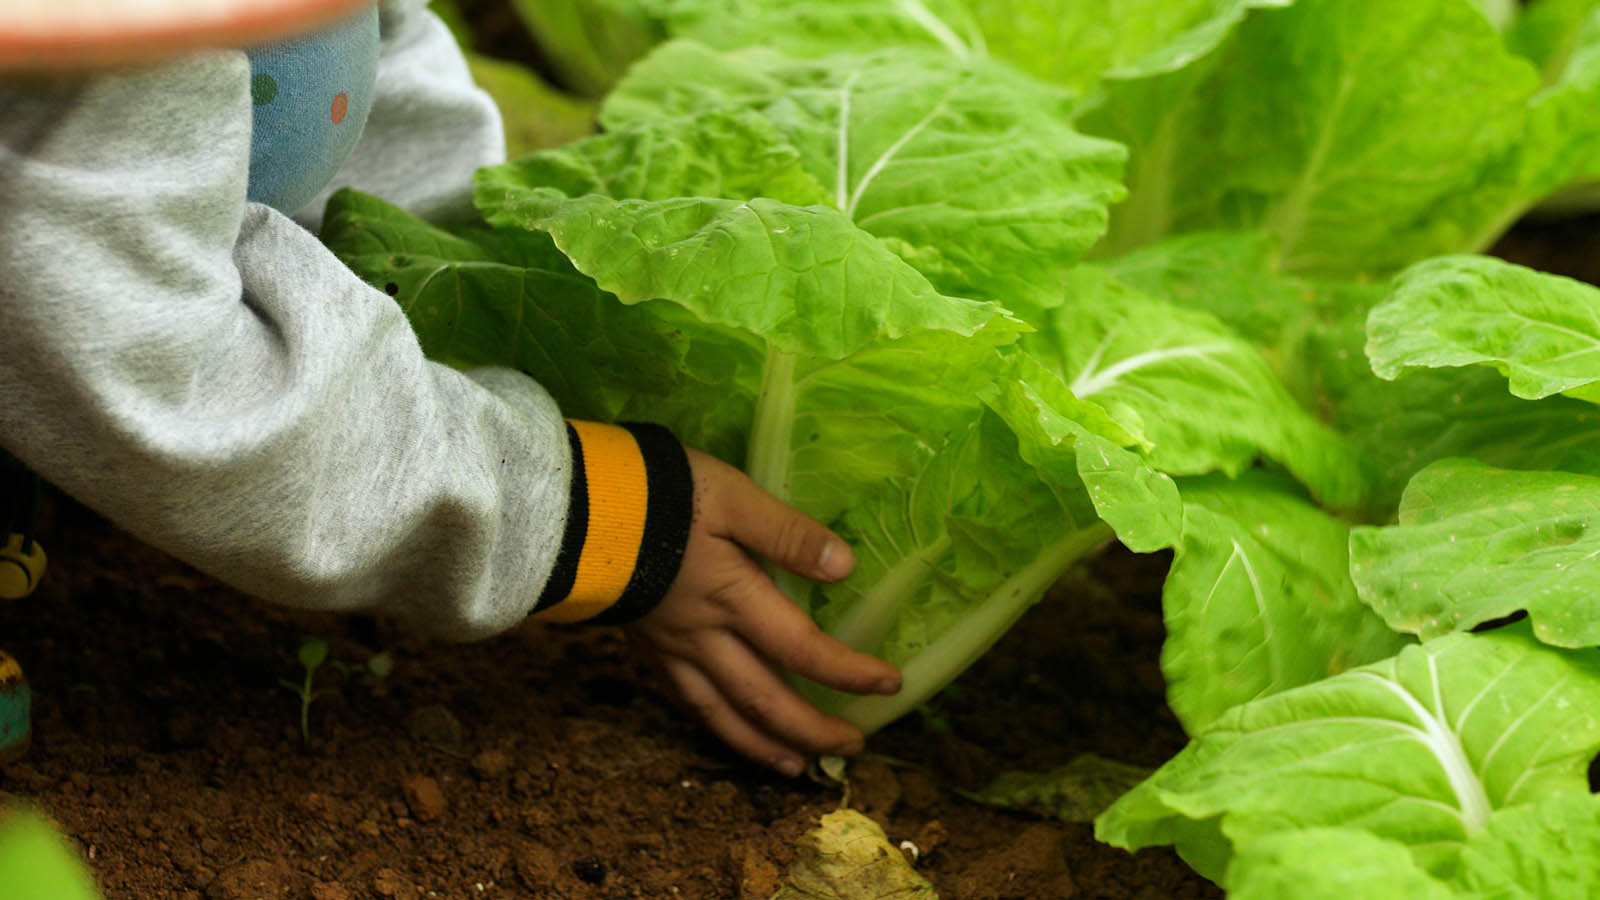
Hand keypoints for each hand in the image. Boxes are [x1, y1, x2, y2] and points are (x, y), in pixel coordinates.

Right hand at [625, 449, 900, 776]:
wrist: (571, 508)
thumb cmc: (657, 493)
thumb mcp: (731, 495)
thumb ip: (787, 533)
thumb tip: (845, 567)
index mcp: (732, 596)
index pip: (803, 649)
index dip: (849, 673)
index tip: (890, 685)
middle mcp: (704, 636)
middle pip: (766, 700)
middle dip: (812, 729)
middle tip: (853, 744)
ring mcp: (670, 648)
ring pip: (722, 714)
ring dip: (764, 745)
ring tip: (796, 767)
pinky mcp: (643, 647)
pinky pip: (684, 701)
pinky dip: (715, 726)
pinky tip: (728, 729)